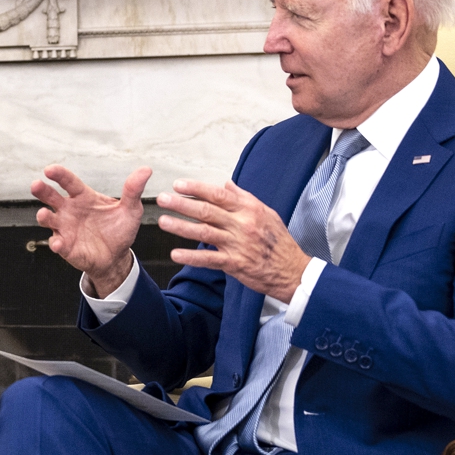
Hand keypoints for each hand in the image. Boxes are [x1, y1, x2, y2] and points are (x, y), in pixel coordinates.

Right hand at [31, 165, 150, 296]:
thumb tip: (146, 170)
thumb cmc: (120, 229)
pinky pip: (57, 243)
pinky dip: (56, 243)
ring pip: (48, 219)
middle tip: (36, 185)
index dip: (59, 175)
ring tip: (45, 214)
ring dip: (44, 216)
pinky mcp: (65, 246)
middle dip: (42, 190)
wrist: (117, 257)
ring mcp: (65, 228)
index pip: (69, 182)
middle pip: (51, 197)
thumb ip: (133, 190)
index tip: (50, 169)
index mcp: (83, 197)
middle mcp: (70, 210)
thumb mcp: (130, 209)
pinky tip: (58, 243)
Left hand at [156, 179, 309, 302]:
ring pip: (204, 233)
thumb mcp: (266, 213)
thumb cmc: (279, 241)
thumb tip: (226, 184)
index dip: (197, 188)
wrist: (291, 270)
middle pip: (207, 211)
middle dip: (182, 204)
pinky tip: (175, 254)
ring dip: (181, 227)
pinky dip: (191, 257)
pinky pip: (209, 259)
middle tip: (163, 198)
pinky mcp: (235, 264)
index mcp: (249, 210)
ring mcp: (237, 244)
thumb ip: (244, 198)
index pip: (218, 195)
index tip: (179, 184)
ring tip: (163, 221)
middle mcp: (242, 225)